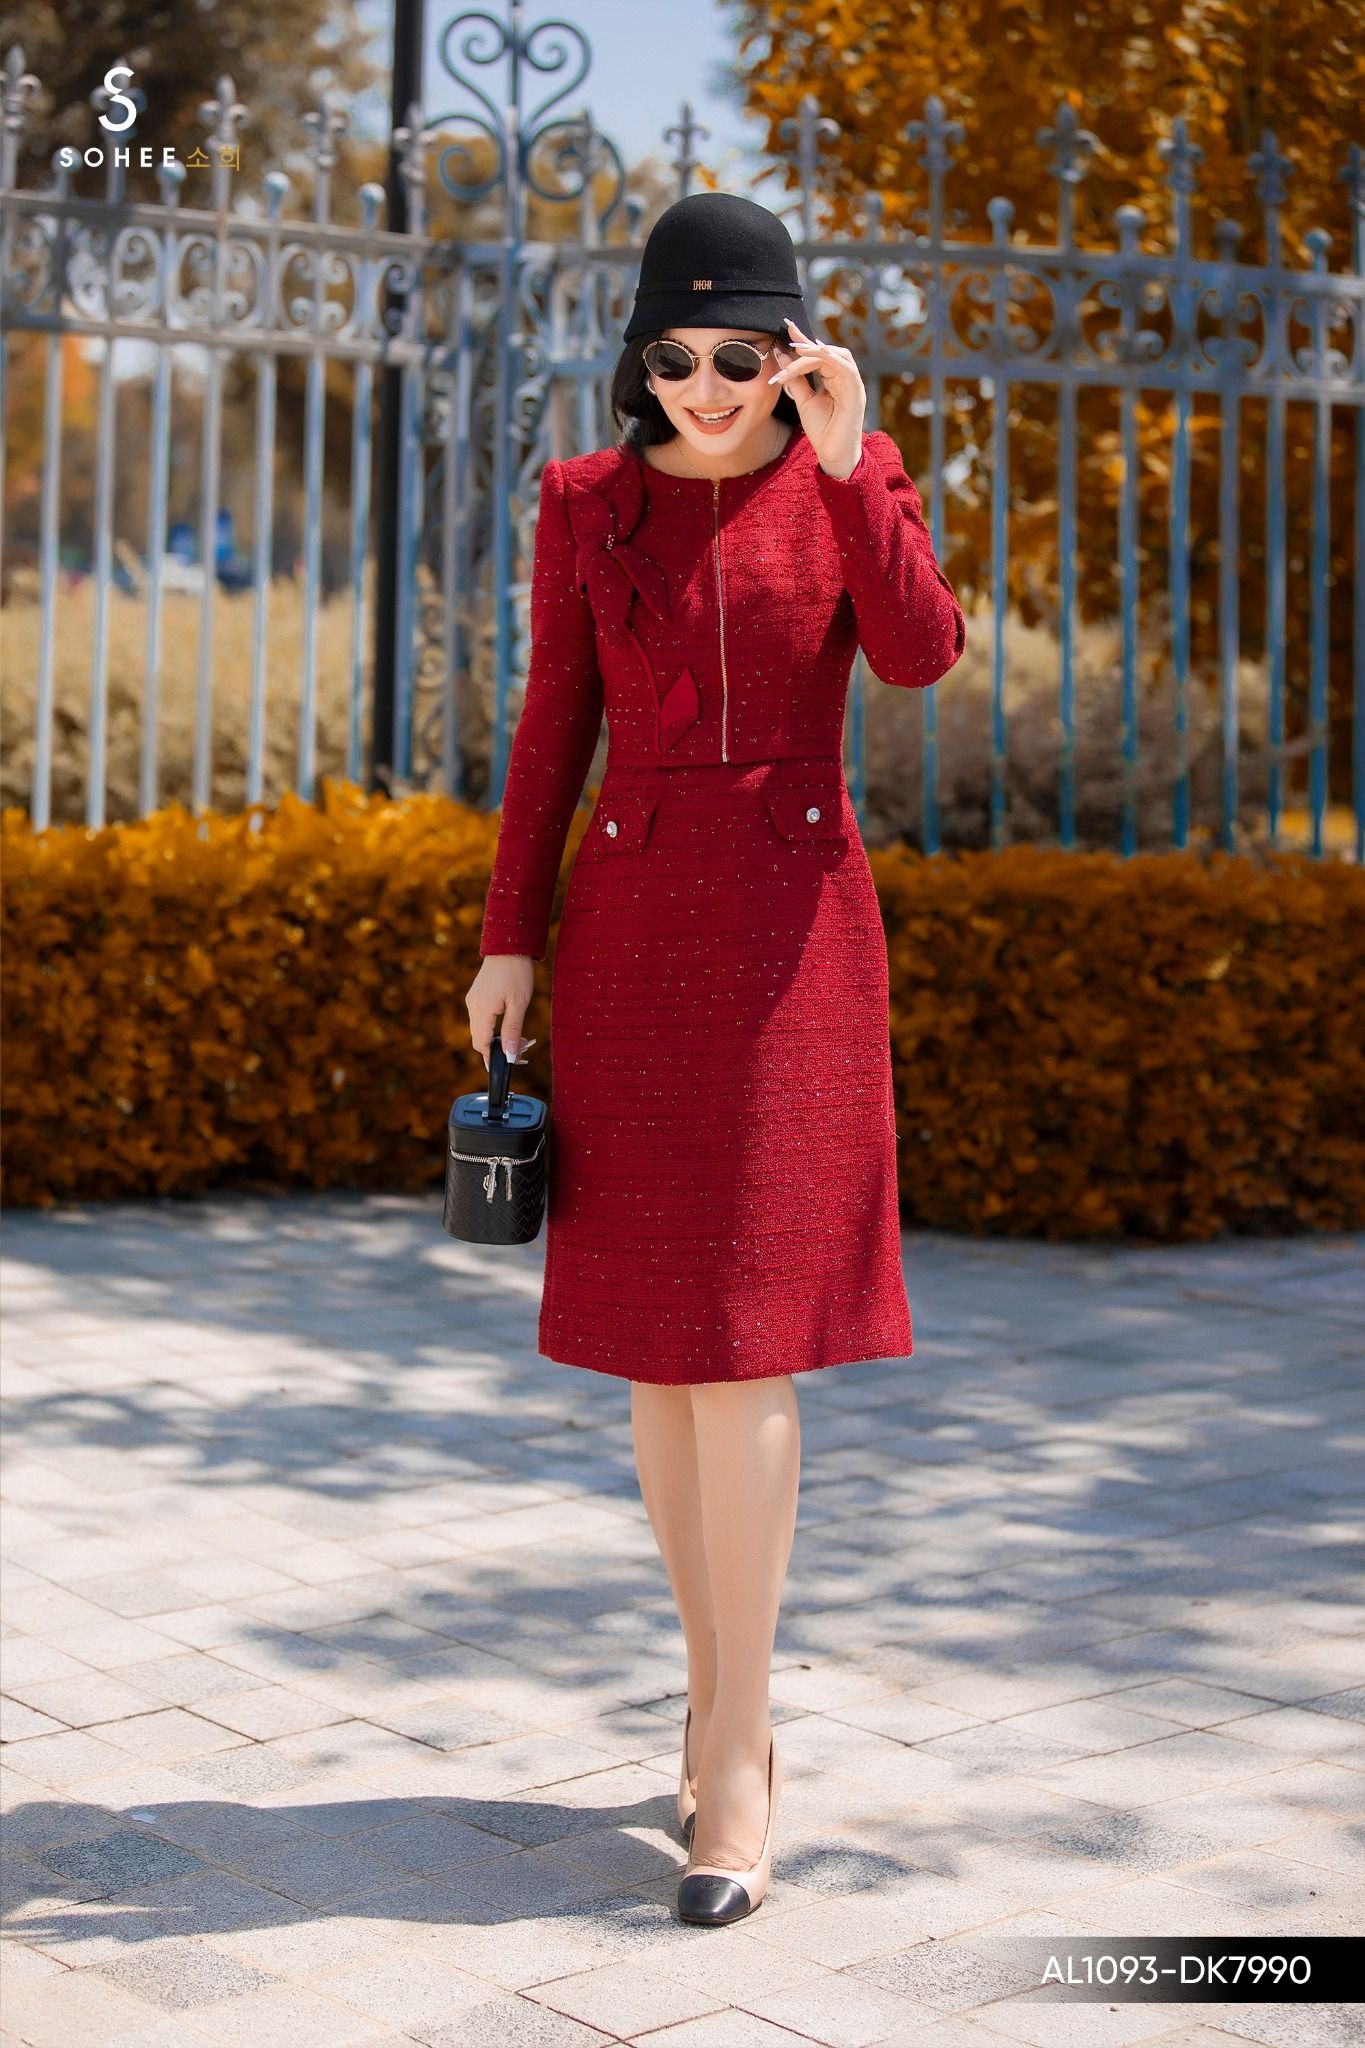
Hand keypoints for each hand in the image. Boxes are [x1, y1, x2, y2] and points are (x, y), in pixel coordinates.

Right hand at [467, 954, 535, 1067]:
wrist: (508, 946)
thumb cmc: (516, 973)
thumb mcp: (518, 1004)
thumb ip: (512, 1031)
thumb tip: (510, 1055)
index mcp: (481, 1010)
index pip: (481, 1044)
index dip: (492, 1058)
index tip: (506, 1066)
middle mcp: (472, 1007)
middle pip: (479, 1039)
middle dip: (497, 1049)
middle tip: (521, 1050)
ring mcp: (473, 1000)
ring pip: (480, 1029)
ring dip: (495, 1038)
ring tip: (519, 1036)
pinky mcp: (476, 996)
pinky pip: (481, 1018)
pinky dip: (492, 1026)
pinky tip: (508, 1023)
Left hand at [768, 317, 865, 478]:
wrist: (833, 455)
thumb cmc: (822, 430)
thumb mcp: (803, 401)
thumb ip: (795, 379)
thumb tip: (781, 355)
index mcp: (833, 378)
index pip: (818, 354)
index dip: (804, 340)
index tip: (787, 327)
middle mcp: (844, 378)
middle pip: (826, 352)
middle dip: (807, 344)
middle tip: (788, 341)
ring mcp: (852, 385)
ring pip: (836, 357)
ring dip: (817, 351)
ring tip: (798, 348)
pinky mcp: (856, 394)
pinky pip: (848, 370)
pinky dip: (835, 359)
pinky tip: (821, 353)